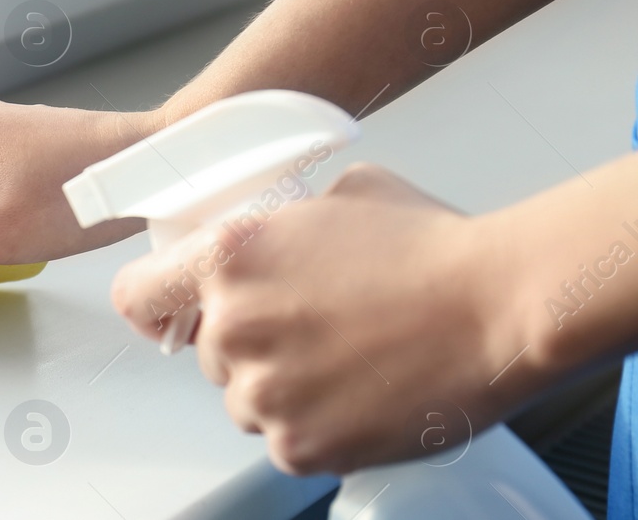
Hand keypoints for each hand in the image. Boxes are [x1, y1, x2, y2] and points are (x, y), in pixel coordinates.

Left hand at [111, 164, 536, 474]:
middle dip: (250, 345)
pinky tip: (364, 393)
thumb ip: (281, 220)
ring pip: (246, 401)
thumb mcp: (341, 195)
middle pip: (209, 352)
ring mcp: (263, 392)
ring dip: (284, 389)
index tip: (176, 314)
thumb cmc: (433, 247)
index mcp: (228, 258)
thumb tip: (272, 229)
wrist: (501, 306)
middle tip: (316, 331)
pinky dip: (319, 426)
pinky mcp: (298, 446)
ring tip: (351, 361)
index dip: (158, 306)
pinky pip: (286, 440)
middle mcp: (232, 327)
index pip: (139, 296)